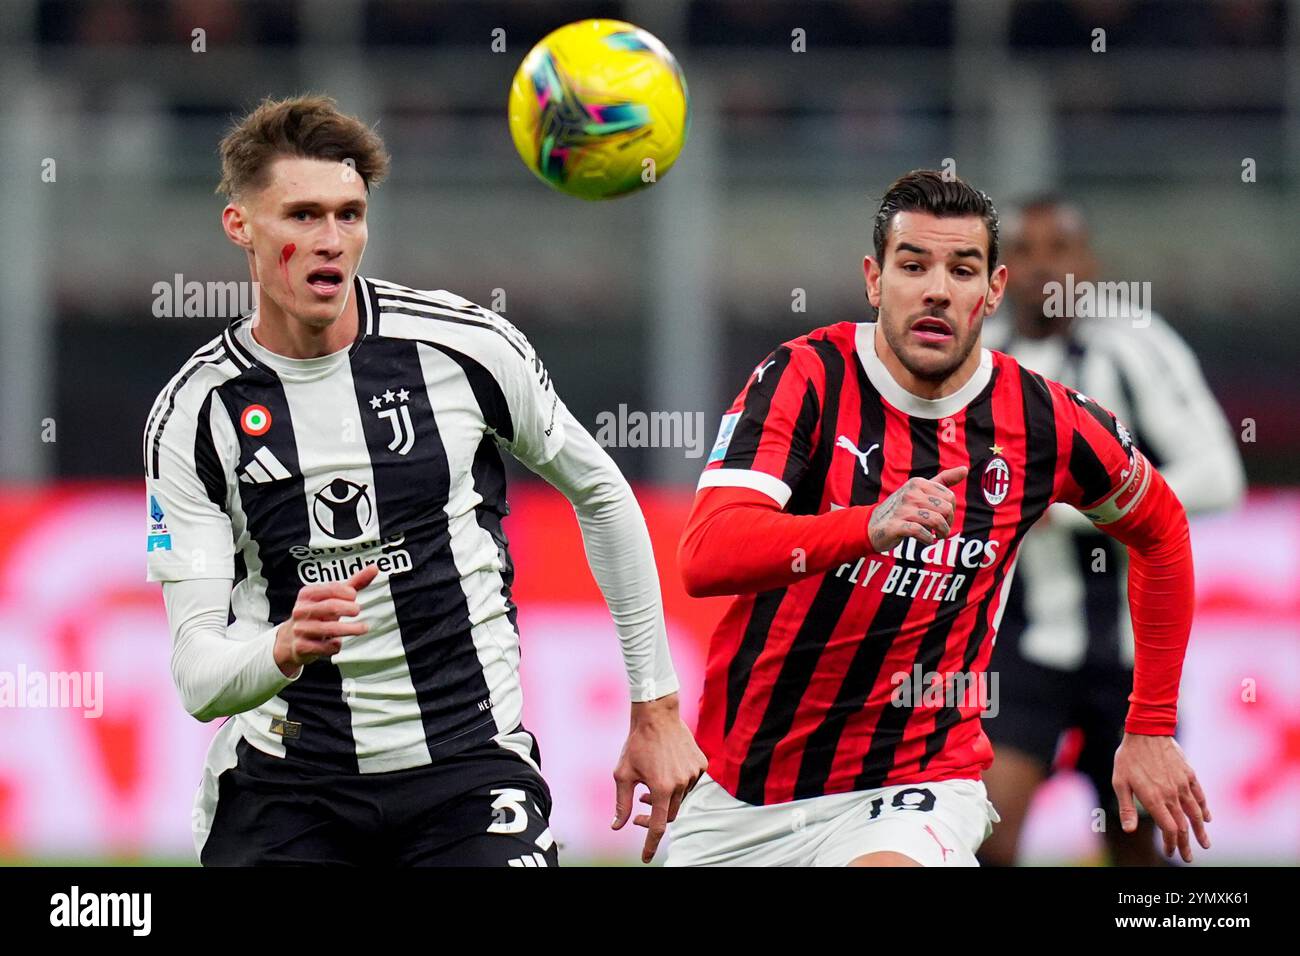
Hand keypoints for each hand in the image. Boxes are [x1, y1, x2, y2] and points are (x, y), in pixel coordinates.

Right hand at [273, 564, 378, 677]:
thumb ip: (354, 583)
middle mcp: (301, 610)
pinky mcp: (302, 647)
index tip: (354, 597)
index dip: (348, 592)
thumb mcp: (332, 597)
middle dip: (350, 609)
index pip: (332, 588)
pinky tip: (337, 642)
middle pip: (332, 607)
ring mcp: (300, 629)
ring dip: (351, 629)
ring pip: (330, 629)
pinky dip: (335, 645)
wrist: (292, 641)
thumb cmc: (318, 614)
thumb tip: (374, 568)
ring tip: (363, 628)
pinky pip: (325, 647)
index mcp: (307, 594)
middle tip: (358, 610)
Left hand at [611, 693, 707, 862]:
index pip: (656, 827)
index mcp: (661, 788)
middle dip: (653, 814)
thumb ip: (621, 804)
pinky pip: (690, 783)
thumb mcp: (623, 775)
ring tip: (651, 781)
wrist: (657, 715)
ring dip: (665, 796)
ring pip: (679, 798)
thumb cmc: (637, 744)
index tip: (646, 858)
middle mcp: (681, 784)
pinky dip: (678, 783)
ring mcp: (694, 774)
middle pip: (669, 814)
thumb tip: (616, 827)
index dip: (649, 844)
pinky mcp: (702, 765)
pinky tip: (667, 768)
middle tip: (640, 803)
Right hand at [868, 466, 967, 552]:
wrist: (872, 525)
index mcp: (917, 483)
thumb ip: (943, 480)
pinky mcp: (896, 526)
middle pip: (945, 509)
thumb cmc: (901, 508)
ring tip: (938, 537)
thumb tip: (965, 469)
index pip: (949, 497)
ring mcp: (902, 509)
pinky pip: (920, 532)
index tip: (944, 519)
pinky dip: (928, 539)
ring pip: (936, 521)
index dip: (951, 511)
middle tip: (942, 530)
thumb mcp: (920, 491)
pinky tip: (927, 540)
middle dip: (948, 523)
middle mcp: (910, 493)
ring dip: (941, 533)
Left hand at [1113, 732, 1211, 861]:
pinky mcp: (1189, 775)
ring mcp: (1183, 785)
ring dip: (1200, 831)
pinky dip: (1204, 809)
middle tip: (1188, 858)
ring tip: (1205, 844)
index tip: (1169, 853)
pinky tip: (1206, 818)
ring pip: (1195, 813)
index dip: (1170, 843)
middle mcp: (1172, 795)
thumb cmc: (1128, 757)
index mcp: (1155, 799)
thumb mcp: (1120, 782)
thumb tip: (1129, 830)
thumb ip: (1126, 807)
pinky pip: (1200, 796)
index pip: (1168, 829)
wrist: (1147, 731)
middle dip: (1186, 844)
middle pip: (1183, 825)